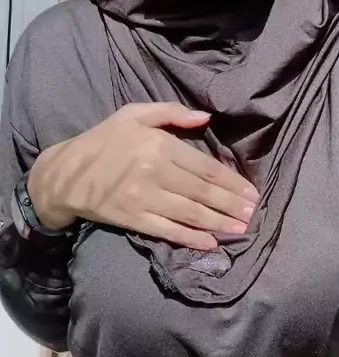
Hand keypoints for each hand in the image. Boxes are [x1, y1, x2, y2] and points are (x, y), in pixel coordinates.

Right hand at [28, 103, 258, 250]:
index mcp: (159, 145)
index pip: (204, 167)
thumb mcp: (134, 114)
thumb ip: (171, 112)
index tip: (250, 192)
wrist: (67, 174)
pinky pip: (169, 231)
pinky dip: (192, 239)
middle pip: (203, 192)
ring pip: (191, 214)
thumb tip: (206, 118)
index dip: (231, 182)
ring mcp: (144, 199)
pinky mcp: (134, 219)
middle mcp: (155, 172)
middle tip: (253, 214)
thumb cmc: (105, 140)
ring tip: (241, 229)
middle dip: (231, 205)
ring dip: (219, 223)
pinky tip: (211, 243)